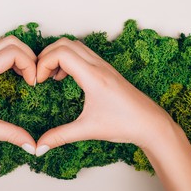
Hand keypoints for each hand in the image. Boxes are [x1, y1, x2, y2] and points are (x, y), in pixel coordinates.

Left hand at [0, 35, 36, 153]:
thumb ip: (12, 135)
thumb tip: (34, 146)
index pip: (13, 52)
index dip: (30, 65)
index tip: (33, 84)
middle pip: (10, 41)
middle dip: (28, 54)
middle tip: (34, 75)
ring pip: (2, 45)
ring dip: (19, 55)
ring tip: (27, 76)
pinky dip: (10, 59)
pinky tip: (14, 76)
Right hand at [35, 37, 172, 154]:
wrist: (151, 124)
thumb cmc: (125, 124)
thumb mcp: (88, 130)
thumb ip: (60, 136)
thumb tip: (39, 147)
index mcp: (93, 76)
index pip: (61, 53)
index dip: (43, 63)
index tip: (38, 81)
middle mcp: (98, 66)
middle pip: (65, 43)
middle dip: (46, 55)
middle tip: (40, 76)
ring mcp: (104, 66)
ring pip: (75, 46)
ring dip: (58, 55)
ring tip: (51, 77)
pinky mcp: (106, 71)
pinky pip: (83, 54)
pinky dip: (69, 59)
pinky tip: (66, 78)